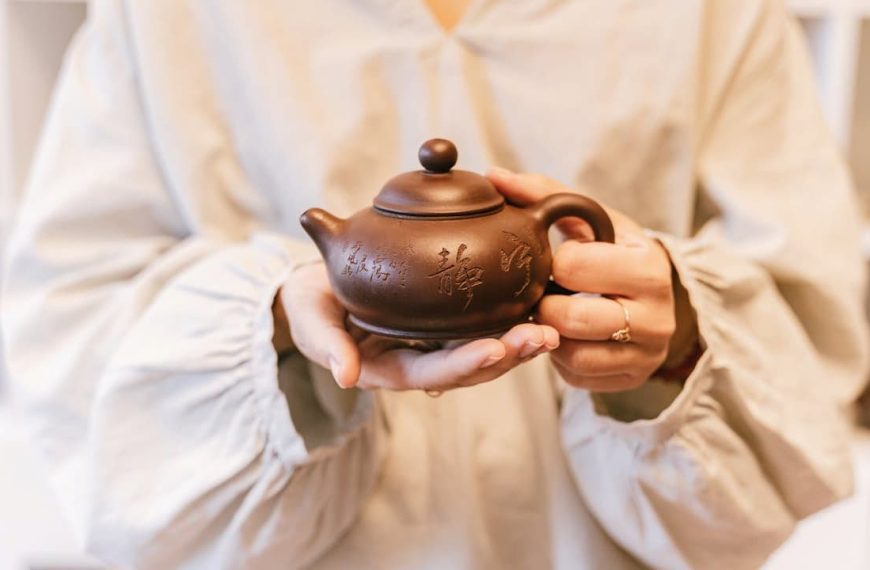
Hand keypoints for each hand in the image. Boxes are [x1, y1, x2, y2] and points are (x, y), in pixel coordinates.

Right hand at [277, 264, 559, 391]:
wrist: (316, 289)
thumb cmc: (310, 305)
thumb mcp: (310, 321)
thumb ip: (326, 345)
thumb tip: (345, 377)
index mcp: (387, 367)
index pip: (430, 371)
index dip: (462, 363)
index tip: (495, 348)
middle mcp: (417, 360)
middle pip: (468, 367)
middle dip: (506, 355)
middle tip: (542, 337)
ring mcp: (432, 344)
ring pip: (481, 350)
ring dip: (517, 343)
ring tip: (550, 328)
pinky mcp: (442, 324)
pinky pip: (479, 327)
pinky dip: (508, 320)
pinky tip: (536, 306)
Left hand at [488, 168, 697, 391]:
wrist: (658, 295)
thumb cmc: (616, 251)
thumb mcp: (594, 221)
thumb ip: (546, 195)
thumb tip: (494, 175)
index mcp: (648, 266)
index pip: (574, 266)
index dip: (552, 263)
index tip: (555, 261)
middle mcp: (657, 314)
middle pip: (571, 318)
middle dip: (544, 304)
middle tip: (541, 293)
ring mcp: (647, 353)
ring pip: (572, 354)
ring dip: (549, 334)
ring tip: (551, 313)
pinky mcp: (630, 378)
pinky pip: (577, 377)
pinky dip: (560, 358)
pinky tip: (564, 336)